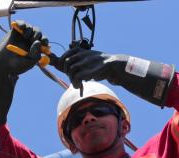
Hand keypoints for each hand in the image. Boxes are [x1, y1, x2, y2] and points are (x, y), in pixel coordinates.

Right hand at [0, 20, 47, 76]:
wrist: (3, 64)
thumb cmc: (17, 66)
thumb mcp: (28, 62)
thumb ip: (35, 54)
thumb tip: (38, 42)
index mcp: (36, 48)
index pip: (44, 41)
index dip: (44, 41)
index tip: (43, 43)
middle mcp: (30, 41)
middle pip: (38, 32)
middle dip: (37, 34)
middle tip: (33, 39)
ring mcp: (22, 35)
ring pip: (30, 27)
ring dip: (30, 30)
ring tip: (26, 36)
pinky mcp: (15, 32)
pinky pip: (21, 23)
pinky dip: (22, 24)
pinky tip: (21, 28)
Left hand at [55, 48, 174, 106]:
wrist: (116, 68)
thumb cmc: (102, 67)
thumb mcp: (90, 61)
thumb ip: (78, 62)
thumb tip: (65, 66)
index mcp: (83, 51)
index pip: (67, 53)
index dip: (62, 61)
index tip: (63, 69)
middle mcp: (84, 55)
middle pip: (67, 63)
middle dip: (67, 72)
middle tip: (73, 79)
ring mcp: (88, 62)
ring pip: (72, 70)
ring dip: (71, 79)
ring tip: (76, 84)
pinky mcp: (91, 71)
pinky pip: (77, 77)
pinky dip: (75, 83)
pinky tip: (79, 86)